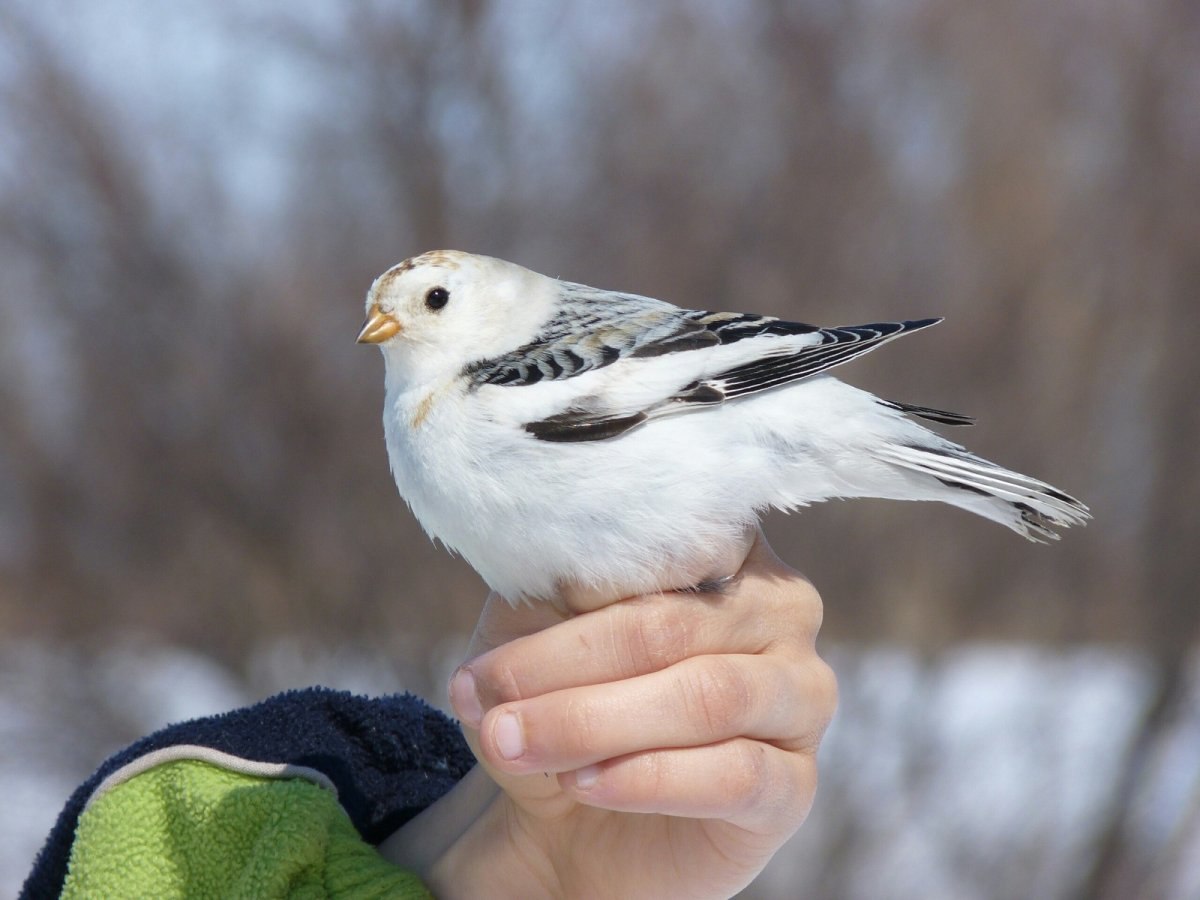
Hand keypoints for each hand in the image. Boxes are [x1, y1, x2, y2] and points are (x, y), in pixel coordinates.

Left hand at [386, 530, 835, 898]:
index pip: (668, 539)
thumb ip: (540, 603)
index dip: (582, 575)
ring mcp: (800, 695)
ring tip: (517, 741)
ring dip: (594, 722)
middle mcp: (781, 609)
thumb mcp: (534, 635)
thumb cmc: (567, 699)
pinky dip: (646, 779)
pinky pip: (735, 774)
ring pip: (708, 696)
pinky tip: (585, 783)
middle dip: (566, 663)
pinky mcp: (794, 784)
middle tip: (488, 695)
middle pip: (673, 624)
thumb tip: (526, 596)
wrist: (576, 822)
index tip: (509, 608)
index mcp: (726, 547)